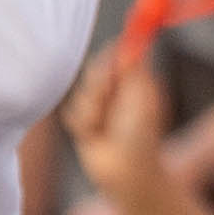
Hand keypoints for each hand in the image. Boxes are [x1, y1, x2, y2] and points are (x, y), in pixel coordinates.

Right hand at [64, 33, 175, 214]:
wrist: (127, 172)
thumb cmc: (142, 137)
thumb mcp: (142, 96)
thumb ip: (135, 68)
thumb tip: (132, 42)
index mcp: (135, 80)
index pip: (116, 54)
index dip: (111, 57)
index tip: (113, 66)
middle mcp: (117, 91)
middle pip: (94, 70)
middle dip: (99, 85)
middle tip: (109, 99)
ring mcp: (100, 107)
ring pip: (81, 93)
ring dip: (92, 110)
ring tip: (104, 127)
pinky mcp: (84, 123)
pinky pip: (71, 112)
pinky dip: (83, 124)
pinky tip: (94, 137)